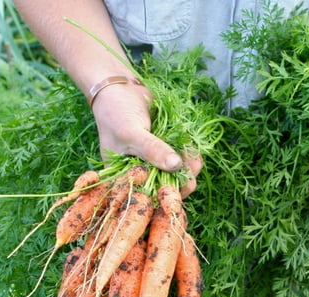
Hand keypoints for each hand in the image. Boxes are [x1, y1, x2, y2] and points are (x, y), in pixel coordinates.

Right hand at [91, 82, 201, 196]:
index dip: (165, 196)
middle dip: (182, 178)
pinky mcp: (167, 149)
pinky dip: (189, 152)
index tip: (180, 187)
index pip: (147, 197)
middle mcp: (141, 173)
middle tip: (191, 166)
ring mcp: (156, 162)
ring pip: (179, 172)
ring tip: (192, 153)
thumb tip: (176, 166)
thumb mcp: (131, 132)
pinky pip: (183, 157)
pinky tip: (190, 144)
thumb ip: (152, 150)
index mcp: (125, 178)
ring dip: (189, 164)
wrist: (120, 88)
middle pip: (166, 187)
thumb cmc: (116, 112)